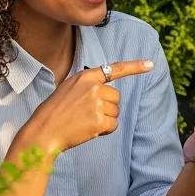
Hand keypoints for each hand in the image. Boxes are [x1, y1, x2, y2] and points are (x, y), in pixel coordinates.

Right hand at [11, 59, 154, 162]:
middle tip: (86, 113)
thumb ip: (88, 85)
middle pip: (116, 97)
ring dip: (105, 119)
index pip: (114, 69)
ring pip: (115, 112)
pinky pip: (113, 126)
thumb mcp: (68, 88)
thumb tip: (106, 91)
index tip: (150, 64)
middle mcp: (94, 87)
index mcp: (86, 76)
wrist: (44, 131)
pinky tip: (89, 130)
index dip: (135, 66)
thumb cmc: (53, 112)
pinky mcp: (100, 121)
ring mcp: (98, 104)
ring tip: (84, 121)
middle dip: (107, 107)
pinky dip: (105, 131)